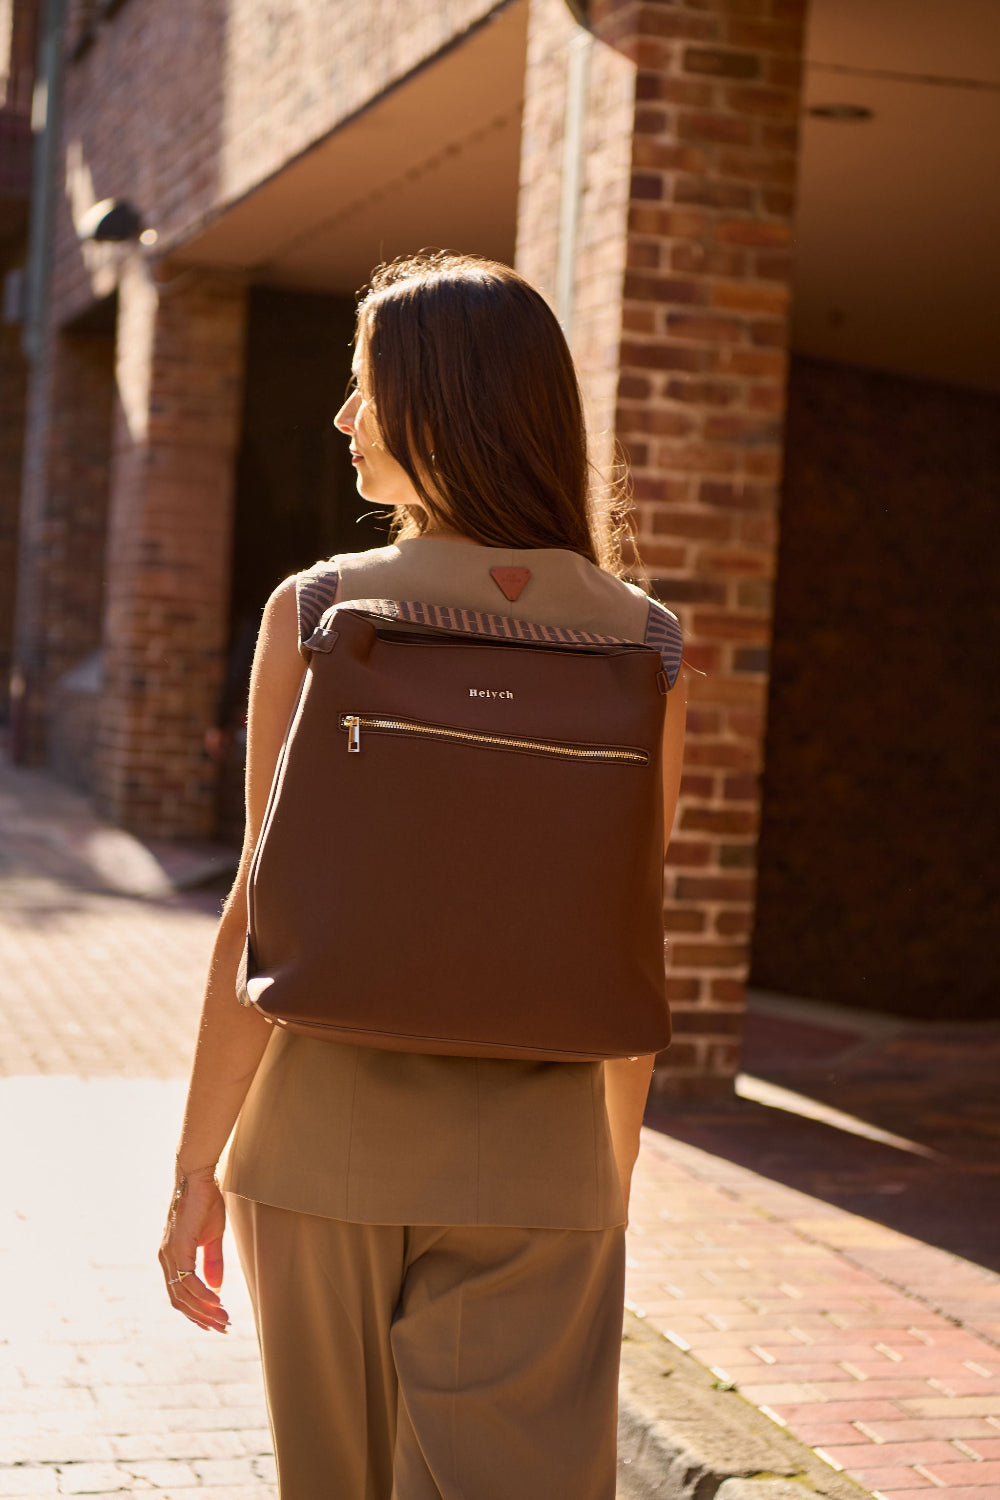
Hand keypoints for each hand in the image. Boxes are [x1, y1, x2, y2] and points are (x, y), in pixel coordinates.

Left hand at [159, 1167, 229, 1332]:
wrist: (198, 1178)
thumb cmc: (205, 1202)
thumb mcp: (213, 1237)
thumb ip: (212, 1263)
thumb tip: (215, 1289)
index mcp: (172, 1257)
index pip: (180, 1294)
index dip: (196, 1310)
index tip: (214, 1322)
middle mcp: (165, 1259)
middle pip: (179, 1300)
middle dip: (201, 1317)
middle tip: (222, 1328)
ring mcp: (169, 1255)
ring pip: (183, 1295)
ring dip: (204, 1310)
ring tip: (224, 1320)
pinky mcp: (177, 1249)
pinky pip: (188, 1280)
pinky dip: (202, 1295)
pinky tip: (217, 1302)